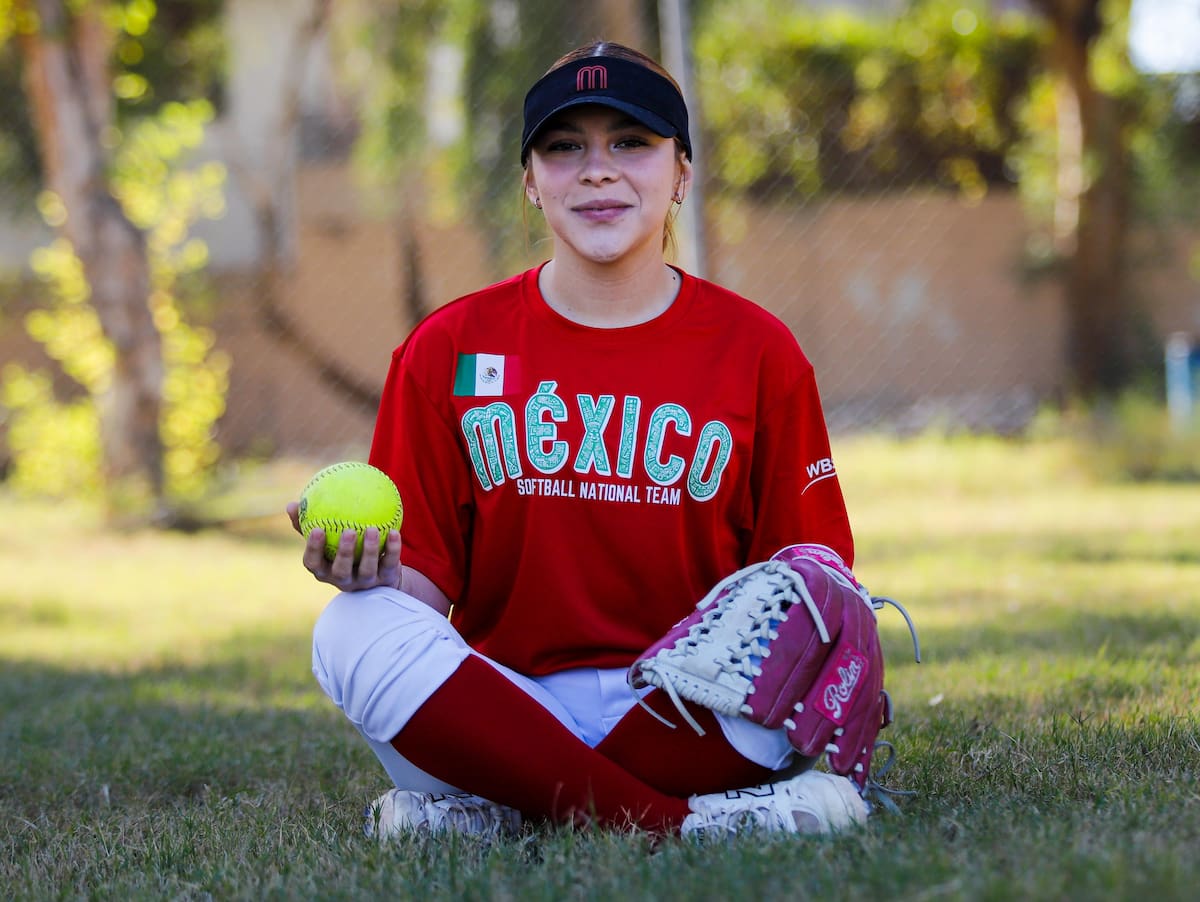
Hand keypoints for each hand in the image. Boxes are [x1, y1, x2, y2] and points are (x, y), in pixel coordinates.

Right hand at [286, 501, 402, 591]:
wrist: (378, 573)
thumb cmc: (343, 550)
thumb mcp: (326, 539)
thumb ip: (309, 523)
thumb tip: (291, 504)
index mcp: (325, 570)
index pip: (313, 563)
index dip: (313, 549)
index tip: (317, 529)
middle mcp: (343, 580)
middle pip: (341, 570)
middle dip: (343, 552)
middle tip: (348, 531)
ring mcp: (365, 582)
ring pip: (367, 569)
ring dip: (370, 550)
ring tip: (372, 529)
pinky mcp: (386, 580)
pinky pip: (390, 563)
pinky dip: (393, 549)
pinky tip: (394, 531)